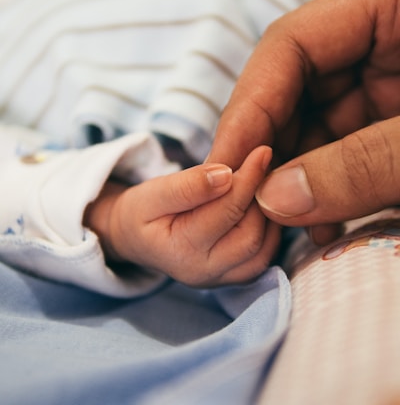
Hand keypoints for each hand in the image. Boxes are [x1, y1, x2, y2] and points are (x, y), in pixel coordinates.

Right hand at [84, 146, 279, 286]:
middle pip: (250, 236)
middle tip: (263, 167)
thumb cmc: (142, 212)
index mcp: (181, 251)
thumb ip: (187, 186)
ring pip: (262, 250)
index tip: (262, 151)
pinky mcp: (232, 277)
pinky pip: (263, 257)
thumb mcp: (153, 193)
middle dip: (260, 198)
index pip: (226, 211)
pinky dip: (269, 231)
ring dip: (268, 215)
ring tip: (261, 184)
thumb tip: (226, 175)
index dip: (248, 179)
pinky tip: (260, 206)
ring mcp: (220, 279)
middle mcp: (203, 272)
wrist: (136, 238)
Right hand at [208, 0, 399, 243]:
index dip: (249, 107)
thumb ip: (365, 164)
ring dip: (298, 180)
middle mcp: (382, 40)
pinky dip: (330, 186)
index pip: (290, 45)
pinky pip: (347, 147)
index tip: (227, 166)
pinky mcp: (394, 118)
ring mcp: (388, 82)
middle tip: (251, 207)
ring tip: (287, 227)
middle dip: (270, 152)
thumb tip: (276, 199)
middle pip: (295, 89)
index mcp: (397, 5)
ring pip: (317, 126)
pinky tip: (323, 222)